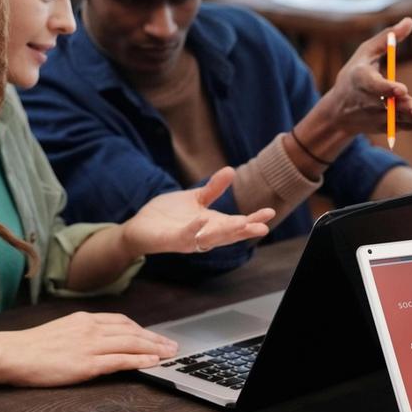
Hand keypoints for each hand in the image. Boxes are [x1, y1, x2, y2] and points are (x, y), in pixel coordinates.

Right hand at [0, 312, 177, 386]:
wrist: (12, 353)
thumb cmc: (31, 346)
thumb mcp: (61, 330)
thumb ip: (82, 332)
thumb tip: (100, 340)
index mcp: (85, 319)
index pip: (122, 321)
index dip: (142, 329)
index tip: (154, 335)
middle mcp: (91, 328)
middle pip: (132, 331)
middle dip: (155, 338)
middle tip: (172, 345)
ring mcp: (90, 345)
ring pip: (131, 343)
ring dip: (154, 348)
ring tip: (169, 354)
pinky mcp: (87, 363)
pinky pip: (120, 360)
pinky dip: (139, 360)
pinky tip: (152, 362)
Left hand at [122, 167, 274, 255]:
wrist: (140, 226)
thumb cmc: (169, 215)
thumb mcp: (195, 198)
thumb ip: (213, 189)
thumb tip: (231, 170)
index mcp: (212, 225)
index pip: (236, 224)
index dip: (253, 219)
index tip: (270, 212)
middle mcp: (204, 235)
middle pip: (229, 234)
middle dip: (246, 230)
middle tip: (264, 226)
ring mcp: (189, 239)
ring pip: (212, 238)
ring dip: (227, 232)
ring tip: (242, 223)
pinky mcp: (172, 240)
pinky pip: (186, 236)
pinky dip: (195, 229)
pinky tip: (203, 219)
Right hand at [317, 18, 411, 136]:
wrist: (337, 111)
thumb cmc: (354, 74)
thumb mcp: (365, 52)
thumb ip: (388, 37)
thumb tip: (410, 21)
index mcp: (360, 79)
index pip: (373, 86)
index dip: (386, 88)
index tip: (401, 89)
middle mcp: (367, 101)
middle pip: (388, 106)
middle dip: (404, 108)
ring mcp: (375, 116)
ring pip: (397, 119)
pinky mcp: (383, 126)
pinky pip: (401, 126)